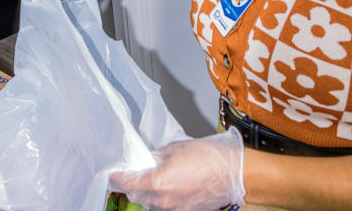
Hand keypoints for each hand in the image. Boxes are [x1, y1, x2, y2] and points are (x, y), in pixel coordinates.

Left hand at [109, 127, 245, 210]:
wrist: (236, 174)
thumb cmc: (210, 158)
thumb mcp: (177, 148)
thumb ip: (159, 155)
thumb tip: (152, 158)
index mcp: (157, 183)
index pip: (128, 183)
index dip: (119, 177)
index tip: (114, 173)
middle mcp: (164, 201)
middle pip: (138, 197)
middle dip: (132, 186)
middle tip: (133, 174)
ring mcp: (176, 209)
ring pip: (152, 205)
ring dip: (147, 194)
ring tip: (152, 179)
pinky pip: (167, 208)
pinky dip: (163, 199)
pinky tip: (169, 187)